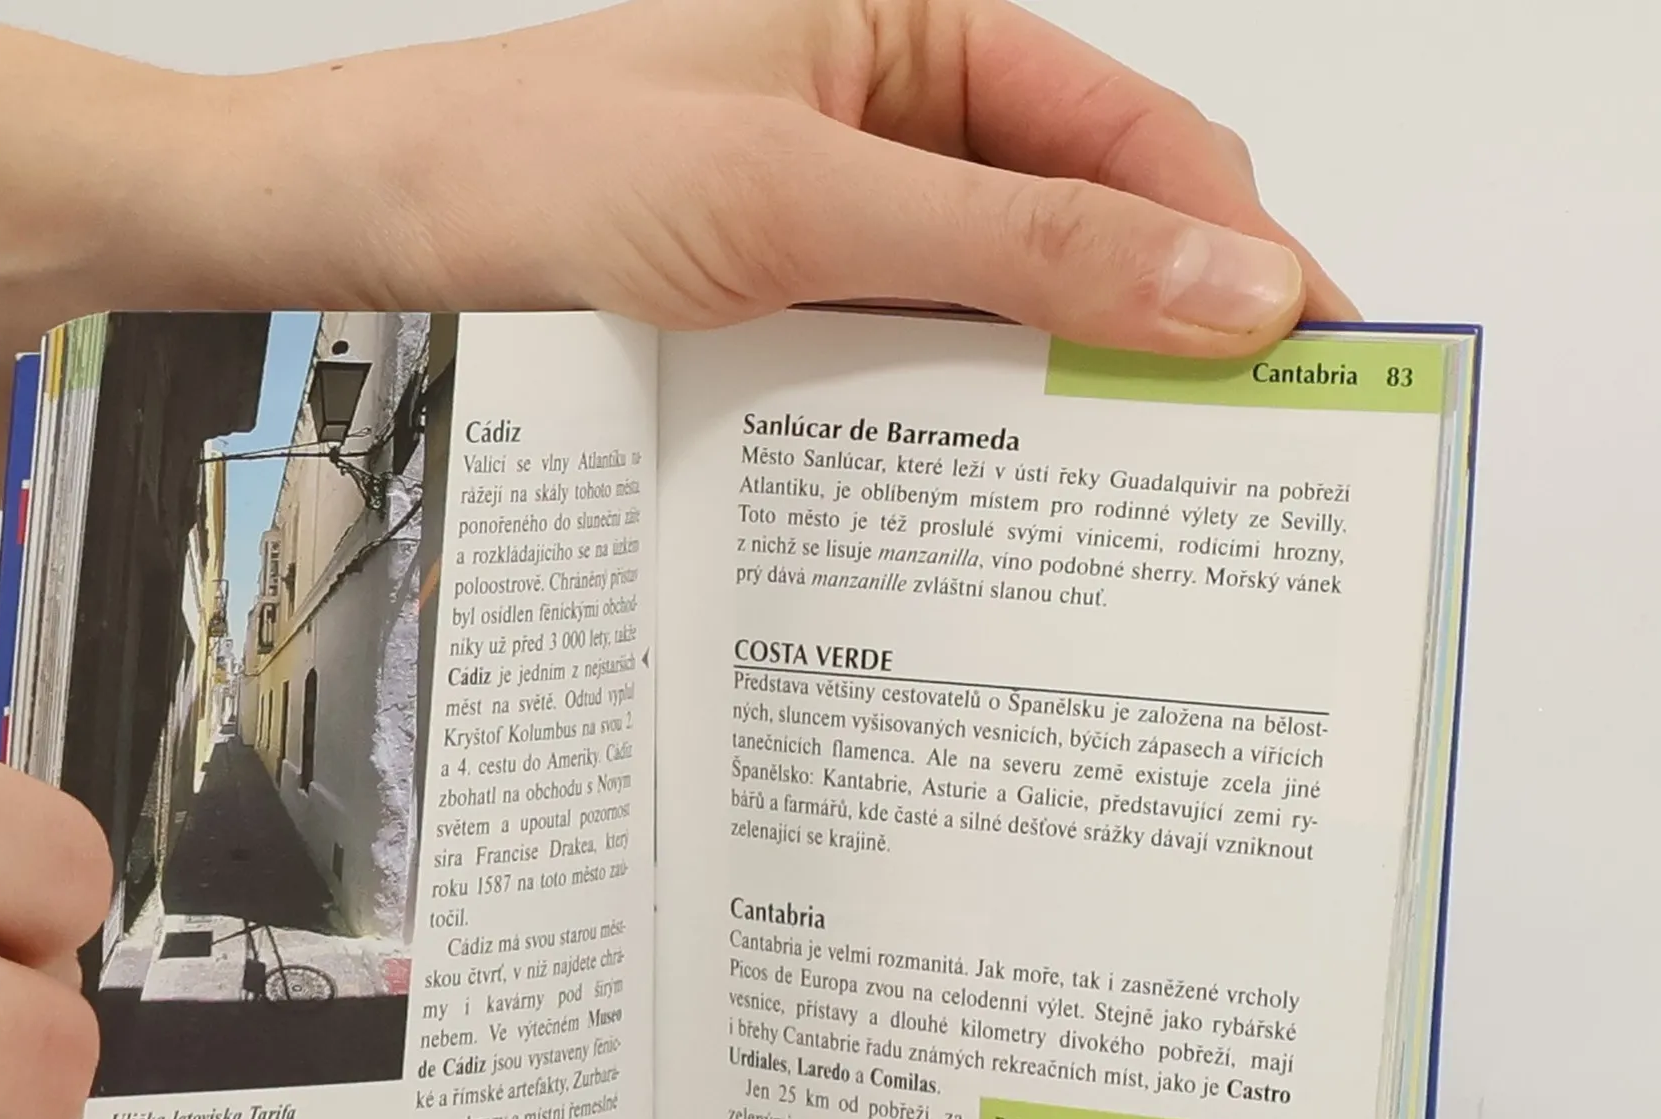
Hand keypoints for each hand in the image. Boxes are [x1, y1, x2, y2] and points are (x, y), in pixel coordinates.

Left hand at [0, 0, 1354, 501]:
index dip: (1241, 249)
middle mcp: (893, 126)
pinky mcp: (778, 319)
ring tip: (1122, 528)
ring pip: (1000, 324)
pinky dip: (952, 444)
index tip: (1315, 370)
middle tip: (1229, 484)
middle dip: (1161, 345)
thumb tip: (1232, 280)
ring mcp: (834, 232)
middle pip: (1088, 236)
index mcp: (921, 35)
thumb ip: (1018, 244)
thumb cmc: (526, 172)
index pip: (1142, 141)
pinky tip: (980, 519)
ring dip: (1055, 412)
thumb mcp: (794, 199)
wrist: (345, 237)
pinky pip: (905, 379)